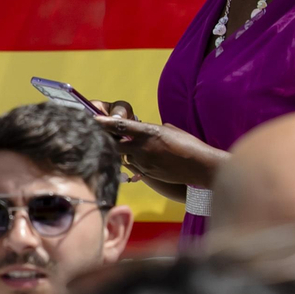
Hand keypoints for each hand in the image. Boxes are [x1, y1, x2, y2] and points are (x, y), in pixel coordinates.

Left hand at [96, 112, 221, 187]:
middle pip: (114, 145)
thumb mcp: (170, 131)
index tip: (92, 119)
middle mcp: (143, 148)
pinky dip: (135, 162)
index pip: (120, 126)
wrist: (201, 167)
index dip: (104, 123)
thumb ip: (154, 129)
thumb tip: (146, 130)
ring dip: (124, 153)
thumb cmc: (190, 144)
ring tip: (134, 150)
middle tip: (106, 138)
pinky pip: (134, 166)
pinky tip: (144, 160)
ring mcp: (144, 162)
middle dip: (109, 141)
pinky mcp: (147, 173)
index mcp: (149, 132)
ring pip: (124, 157)